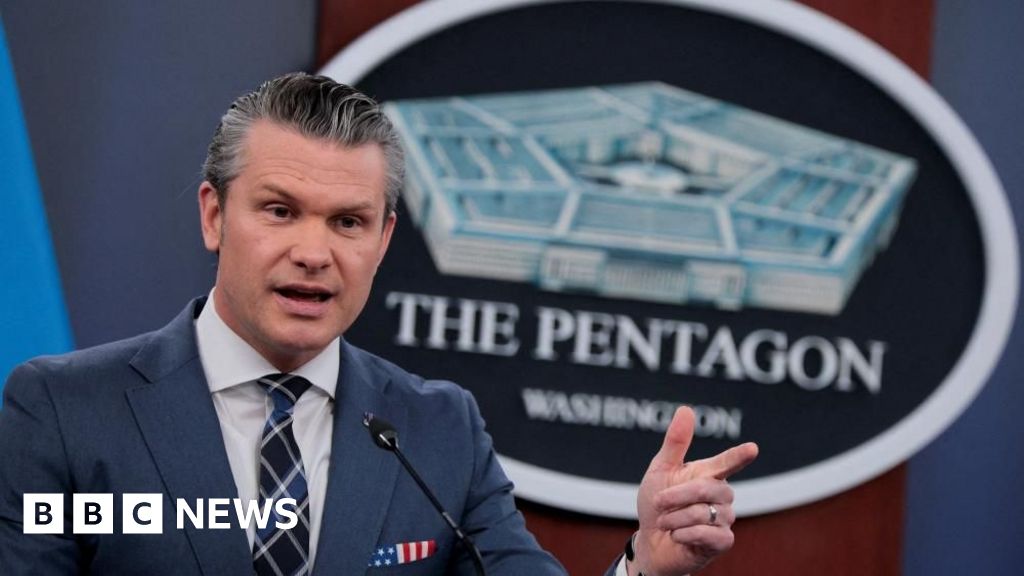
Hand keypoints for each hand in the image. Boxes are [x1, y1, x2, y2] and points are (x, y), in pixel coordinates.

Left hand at [630, 407, 758, 575]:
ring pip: (705, 513)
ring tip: (667, 522)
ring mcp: (723, 519)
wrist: (650, 541)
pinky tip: (677, 536)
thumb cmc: (657, 504)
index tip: (752, 449)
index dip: (738, 456)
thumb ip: (675, 443)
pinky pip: (709, 535)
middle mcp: (721, 495)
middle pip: (708, 489)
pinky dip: (686, 534)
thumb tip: (686, 409)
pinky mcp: (722, 542)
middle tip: (659, 502)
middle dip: (678, 496)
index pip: (727, 462)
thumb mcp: (661, 471)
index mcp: (708, 474)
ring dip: (677, 518)